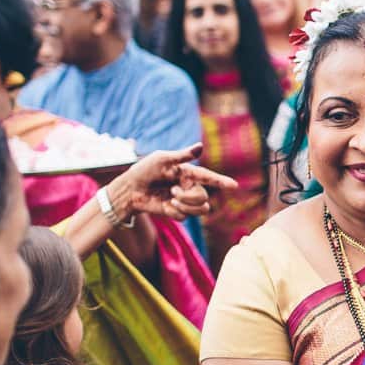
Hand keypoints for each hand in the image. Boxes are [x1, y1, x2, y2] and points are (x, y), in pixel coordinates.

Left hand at [105, 144, 238, 221]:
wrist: (129, 190)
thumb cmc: (144, 170)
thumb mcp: (161, 159)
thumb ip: (182, 156)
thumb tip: (200, 147)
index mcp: (188, 173)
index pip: (209, 177)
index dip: (222, 181)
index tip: (234, 185)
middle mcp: (189, 187)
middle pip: (204, 197)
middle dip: (190, 197)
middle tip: (173, 192)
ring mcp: (184, 201)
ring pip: (201, 210)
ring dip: (186, 206)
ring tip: (172, 200)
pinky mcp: (177, 212)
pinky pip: (185, 217)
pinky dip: (175, 212)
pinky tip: (166, 206)